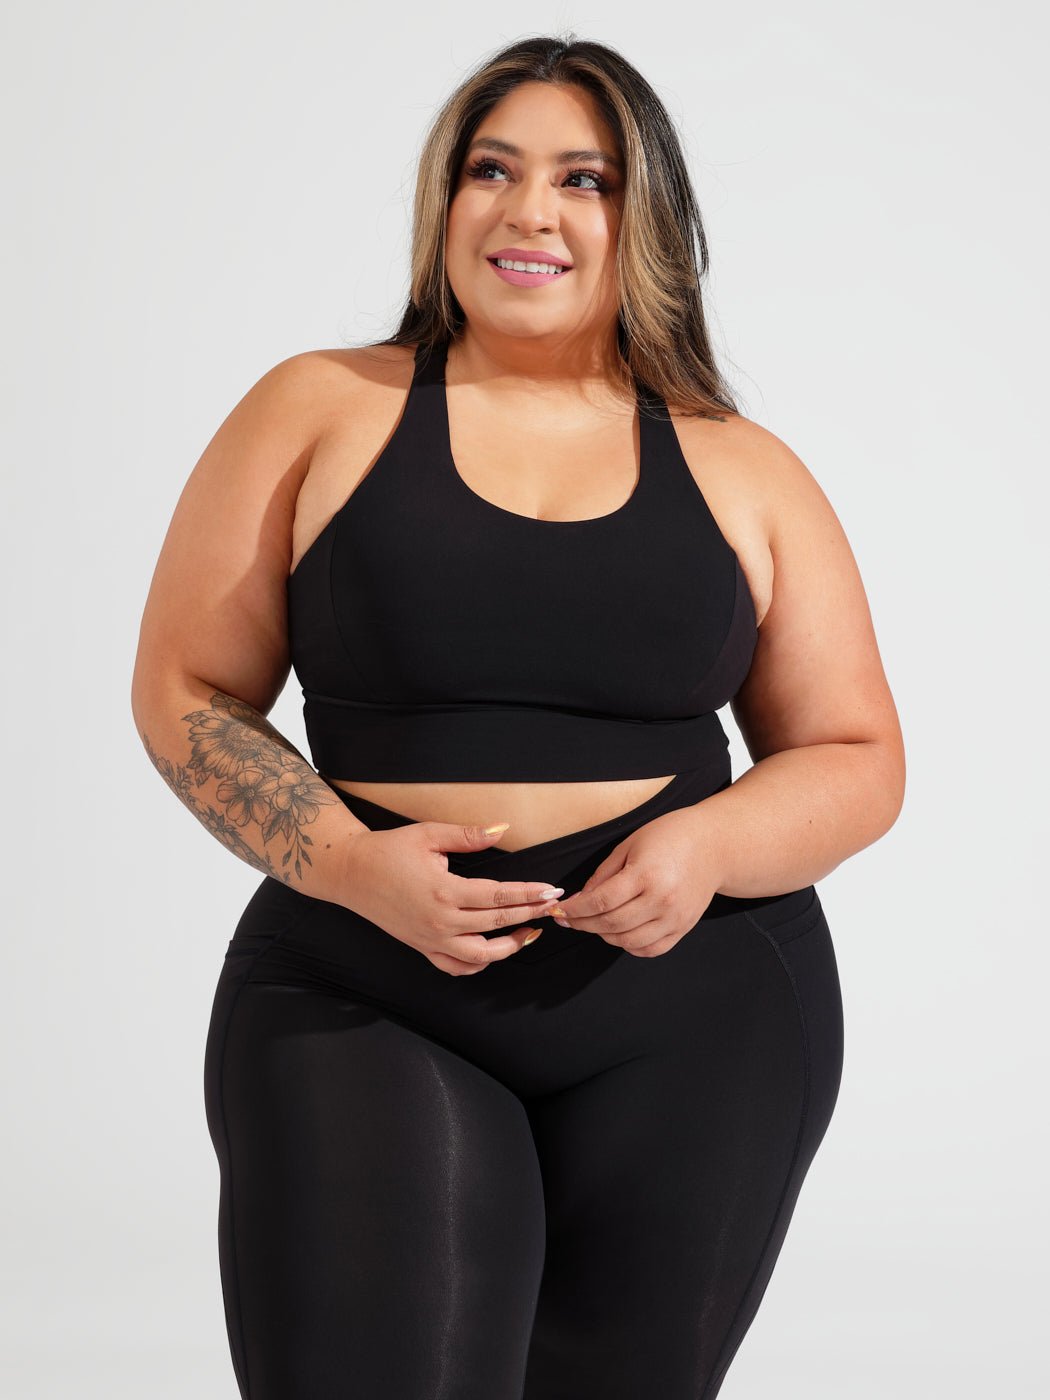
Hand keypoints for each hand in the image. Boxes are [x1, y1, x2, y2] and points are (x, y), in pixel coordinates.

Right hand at [340, 819, 563, 975]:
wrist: (351, 872)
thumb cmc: (389, 850)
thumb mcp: (429, 834)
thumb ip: (467, 835)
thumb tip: (501, 829)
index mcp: (444, 891)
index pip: (499, 896)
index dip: (529, 894)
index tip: (550, 891)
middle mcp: (440, 921)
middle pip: (497, 924)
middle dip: (530, 914)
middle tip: (552, 906)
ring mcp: (431, 939)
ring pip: (481, 955)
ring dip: (510, 946)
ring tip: (529, 932)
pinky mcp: (422, 947)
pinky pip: (455, 967)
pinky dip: (478, 964)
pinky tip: (492, 951)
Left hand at [548, 807, 721, 956]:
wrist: (714, 846)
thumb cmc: (671, 837)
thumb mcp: (630, 845)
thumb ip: (603, 875)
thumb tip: (581, 899)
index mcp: (646, 875)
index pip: (600, 901)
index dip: (575, 910)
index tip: (560, 911)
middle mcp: (662, 900)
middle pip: (611, 924)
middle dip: (583, 924)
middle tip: (569, 919)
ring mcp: (674, 918)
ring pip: (627, 941)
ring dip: (603, 935)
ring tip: (594, 923)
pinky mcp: (683, 928)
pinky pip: (650, 949)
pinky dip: (629, 945)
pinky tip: (620, 932)